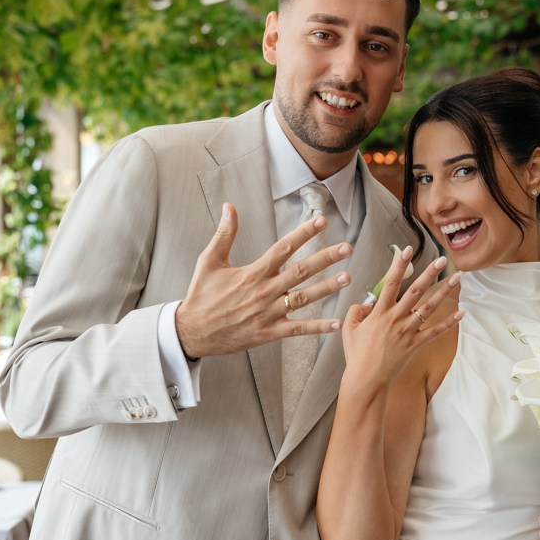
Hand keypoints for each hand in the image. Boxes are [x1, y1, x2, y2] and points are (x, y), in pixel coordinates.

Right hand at [175, 203, 351, 357]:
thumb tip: (229, 206)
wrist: (192, 331)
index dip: (304, 233)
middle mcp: (264, 291)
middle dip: (325, 258)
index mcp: (253, 272)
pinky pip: (297, 329)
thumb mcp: (209, 261)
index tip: (321, 221)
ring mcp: (269, 313)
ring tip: (347, 277)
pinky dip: (317, 327)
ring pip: (304, 299)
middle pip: (300, 271)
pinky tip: (336, 323)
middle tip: (347, 248)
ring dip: (327, 288)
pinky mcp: (269, 332)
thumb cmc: (201, 295)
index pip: (284, 248)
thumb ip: (224, 234)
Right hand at [340, 245, 461, 389]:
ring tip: (457, 278)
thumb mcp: (349, 328)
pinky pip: (435, 332)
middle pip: (415, 291)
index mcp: (379, 312)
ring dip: (444, 291)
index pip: (390, 282)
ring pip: (429, 307)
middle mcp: (395, 318)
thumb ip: (356, 310)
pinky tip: (461, 313)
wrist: (366, 379)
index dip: (399, 265)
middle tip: (441, 259)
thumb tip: (367, 303)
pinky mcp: (415, 344)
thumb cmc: (356, 354)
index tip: (407, 250)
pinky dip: (449, 323)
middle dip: (429, 273)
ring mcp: (407, 331)